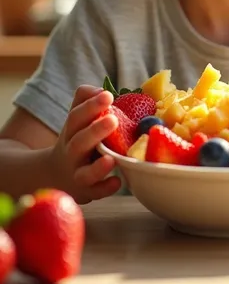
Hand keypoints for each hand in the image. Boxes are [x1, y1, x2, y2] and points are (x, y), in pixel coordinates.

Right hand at [49, 85, 121, 203]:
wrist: (55, 175)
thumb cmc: (75, 139)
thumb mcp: (75, 119)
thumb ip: (85, 99)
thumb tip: (101, 89)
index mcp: (71, 132)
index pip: (77, 116)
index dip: (91, 105)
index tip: (108, 95)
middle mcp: (72, 153)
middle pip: (79, 143)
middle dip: (95, 131)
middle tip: (113, 119)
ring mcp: (78, 174)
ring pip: (84, 174)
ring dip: (98, 167)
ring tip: (112, 158)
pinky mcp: (86, 192)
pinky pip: (95, 193)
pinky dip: (105, 189)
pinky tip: (117, 181)